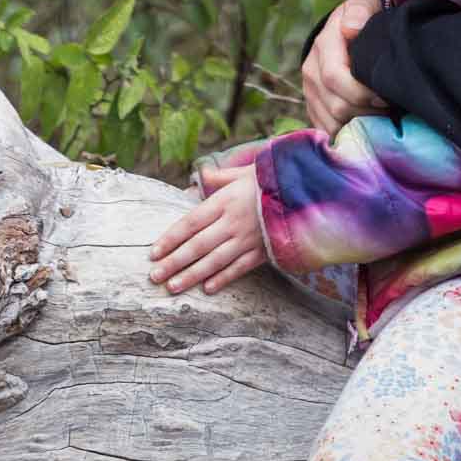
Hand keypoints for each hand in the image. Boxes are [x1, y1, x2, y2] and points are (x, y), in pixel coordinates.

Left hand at [148, 165, 265, 293]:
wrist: (307, 190)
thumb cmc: (272, 180)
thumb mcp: (245, 172)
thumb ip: (221, 177)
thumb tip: (202, 175)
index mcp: (224, 201)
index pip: (190, 223)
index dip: (170, 238)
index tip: (153, 252)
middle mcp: (233, 222)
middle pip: (197, 245)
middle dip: (174, 262)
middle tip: (154, 276)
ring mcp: (248, 238)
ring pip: (214, 260)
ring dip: (192, 275)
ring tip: (173, 287)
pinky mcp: (263, 250)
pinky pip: (240, 267)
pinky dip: (223, 278)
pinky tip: (208, 288)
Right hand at [302, 0, 385, 136]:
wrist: (345, 30)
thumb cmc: (362, 19)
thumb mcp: (363, 5)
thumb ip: (360, 12)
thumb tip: (351, 29)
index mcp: (323, 45)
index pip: (335, 77)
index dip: (362, 93)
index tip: (386, 96)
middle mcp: (311, 70)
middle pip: (336, 105)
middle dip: (367, 112)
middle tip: (390, 109)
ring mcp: (310, 91)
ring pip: (332, 122)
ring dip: (360, 125)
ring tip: (382, 118)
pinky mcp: (313, 107)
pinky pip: (327, 130)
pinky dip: (349, 133)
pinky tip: (368, 127)